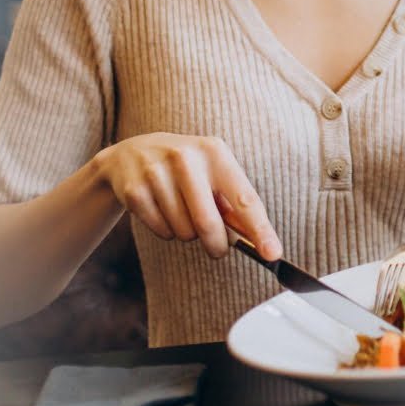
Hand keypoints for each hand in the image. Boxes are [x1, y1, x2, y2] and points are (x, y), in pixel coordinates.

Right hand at [89, 132, 280, 258]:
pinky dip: (167, 231)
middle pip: (209, 223)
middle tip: (218, 249)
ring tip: (181, 212)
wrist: (132, 155)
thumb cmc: (186, 169)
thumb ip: (234, 204)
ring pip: (184, 231)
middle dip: (217, 245)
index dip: (260, 230)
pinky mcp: (135, 191)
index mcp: (214, 151)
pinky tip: (162, 209)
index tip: (273, 254)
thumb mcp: (212, 173)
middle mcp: (185, 158)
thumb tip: (257, 240)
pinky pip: (162, 232)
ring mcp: (156, 173)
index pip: (244, 198)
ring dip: (188, 234)